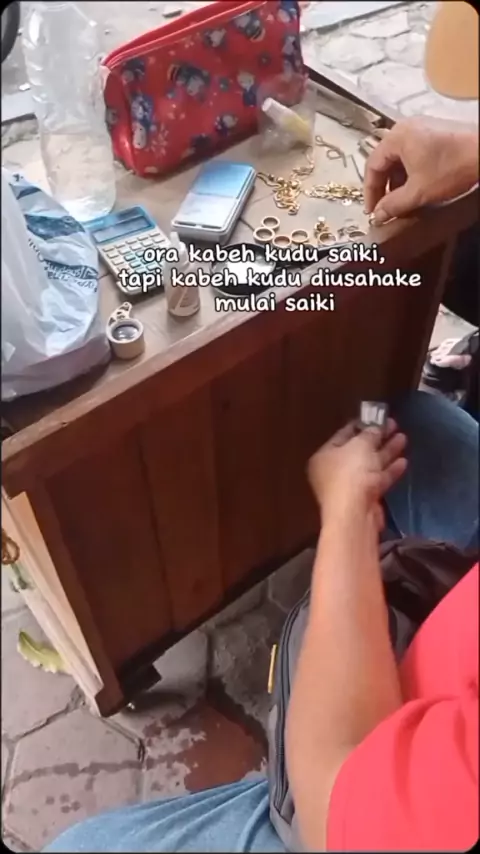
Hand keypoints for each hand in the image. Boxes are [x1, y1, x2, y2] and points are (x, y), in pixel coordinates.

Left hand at [308, 419, 406, 528]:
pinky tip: (404, 461)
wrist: (355, 513)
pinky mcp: (365, 499)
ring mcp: (350, 486)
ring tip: (403, 437)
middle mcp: (334, 471)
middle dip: (377, 437)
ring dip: (387, 451)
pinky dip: (390, 470)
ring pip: (371, 464)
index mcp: (325, 456)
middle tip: (393, 424)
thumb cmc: (351, 473)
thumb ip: (370, 433)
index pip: (342, 435)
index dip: (360, 424)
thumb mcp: (360, 445)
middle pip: (358, 450)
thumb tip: (376, 427)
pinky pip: (378, 479)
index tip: (375, 416)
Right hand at [364, 117, 478, 223]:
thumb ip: (393, 205)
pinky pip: (413, 154)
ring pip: (400, 159)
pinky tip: (417, 188)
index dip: (370, 192)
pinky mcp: (434, 133)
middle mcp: (405, 128)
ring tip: (402, 201)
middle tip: (386, 208)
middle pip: (385, 161)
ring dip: (398, 182)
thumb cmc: (451, 167)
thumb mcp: (418, 192)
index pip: (372, 166)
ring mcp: (421, 128)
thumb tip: (378, 216)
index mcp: (396, 137)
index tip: (372, 211)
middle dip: (385, 188)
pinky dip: (410, 172)